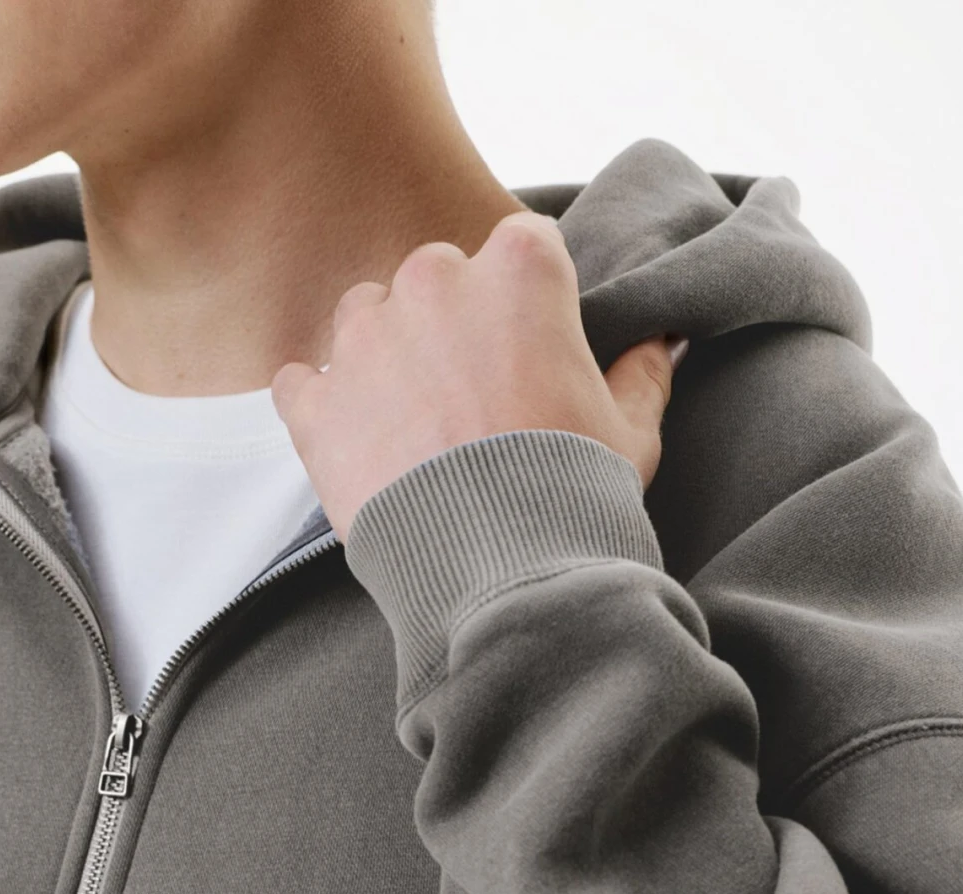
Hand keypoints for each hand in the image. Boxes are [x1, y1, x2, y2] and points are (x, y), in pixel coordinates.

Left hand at [270, 208, 684, 544]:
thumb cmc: (574, 493)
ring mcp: (366, 341)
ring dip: (381, 358)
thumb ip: (641, 373)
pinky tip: (350, 443)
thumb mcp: (631, 430)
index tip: (526, 350)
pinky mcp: (317, 404)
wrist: (502, 572)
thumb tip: (661, 342)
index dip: (523, 303)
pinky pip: (300, 383)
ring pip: (363, 319)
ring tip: (409, 425)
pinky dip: (320, 407)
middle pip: (434, 279)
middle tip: (467, 398)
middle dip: (446, 327)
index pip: (519, 251)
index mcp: (519, 267)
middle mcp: (434, 283)